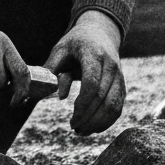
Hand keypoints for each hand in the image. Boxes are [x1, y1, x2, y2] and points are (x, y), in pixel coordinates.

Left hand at [45, 9, 125, 133]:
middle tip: (74, 128)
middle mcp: (111, 65)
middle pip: (103, 98)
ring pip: (114, 105)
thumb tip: (42, 94)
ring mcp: (119, 75)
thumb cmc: (75, 44)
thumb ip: (50, 70)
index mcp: (93, 54)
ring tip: (82, 131)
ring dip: (98, 123)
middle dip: (88, 118)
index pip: (92, 84)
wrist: (100, 33)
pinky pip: (119, 106)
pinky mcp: (122, 84)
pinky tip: (94, 128)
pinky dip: (108, 120)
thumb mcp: (59, 50)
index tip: (72, 118)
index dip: (83, 104)